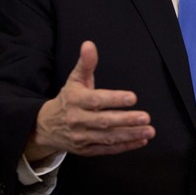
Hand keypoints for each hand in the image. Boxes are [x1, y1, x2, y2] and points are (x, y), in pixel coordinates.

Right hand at [24, 41, 155, 161]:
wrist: (45, 126)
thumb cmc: (68, 99)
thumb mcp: (75, 80)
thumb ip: (85, 64)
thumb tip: (89, 44)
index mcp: (76, 100)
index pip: (96, 100)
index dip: (114, 99)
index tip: (132, 98)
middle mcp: (78, 120)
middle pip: (104, 122)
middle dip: (126, 120)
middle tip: (146, 117)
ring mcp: (82, 137)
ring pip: (108, 137)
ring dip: (130, 135)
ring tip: (149, 130)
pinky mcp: (87, 150)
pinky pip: (108, 149)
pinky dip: (125, 146)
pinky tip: (141, 140)